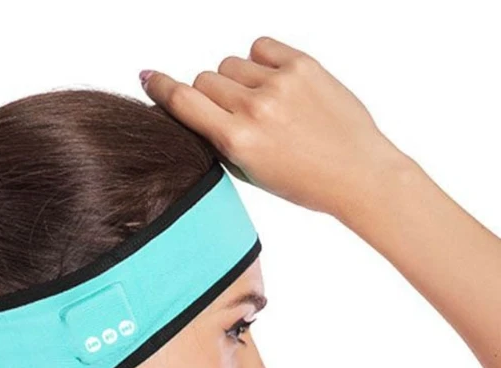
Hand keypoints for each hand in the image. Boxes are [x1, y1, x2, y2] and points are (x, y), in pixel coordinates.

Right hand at [140, 36, 406, 217]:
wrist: (358, 173)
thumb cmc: (304, 182)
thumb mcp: (250, 172)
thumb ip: (219, 138)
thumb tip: (195, 105)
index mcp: (237, 141)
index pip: (183, 102)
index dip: (160, 88)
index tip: (148, 78)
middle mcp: (254, 109)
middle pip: (204, 79)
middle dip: (209, 95)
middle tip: (232, 115)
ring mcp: (279, 83)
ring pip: (229, 64)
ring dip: (235, 80)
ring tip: (261, 104)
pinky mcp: (303, 65)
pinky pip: (260, 47)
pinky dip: (260, 61)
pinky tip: (275, 83)